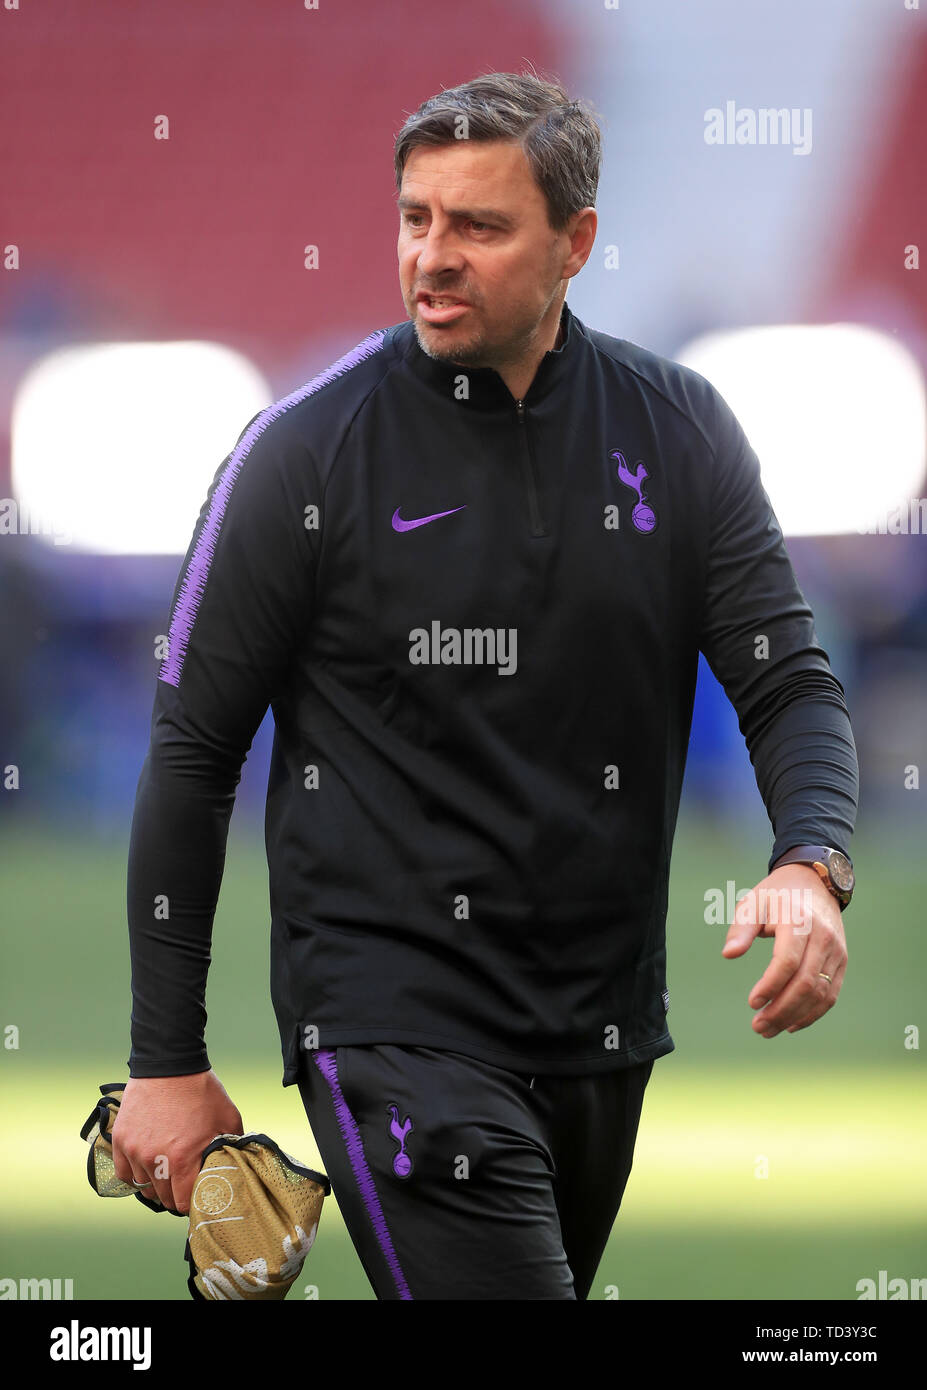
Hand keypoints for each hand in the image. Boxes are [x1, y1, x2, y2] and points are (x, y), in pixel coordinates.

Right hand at [111, 1069, 243, 1214]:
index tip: (197, 1194)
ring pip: (143, 1187)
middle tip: (184, 1182)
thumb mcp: (228, 1119)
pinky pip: (124, 1172)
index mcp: (183, 1158)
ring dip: (156, 1183)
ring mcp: (134, 1150)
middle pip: (163, 1198)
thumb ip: (231, 1149)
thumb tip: (235, 1169)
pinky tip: (148, 1164)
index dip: (193, 1202)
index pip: (183, 1203)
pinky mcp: (120, 1140)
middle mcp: (155, 1159)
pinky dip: (135, 1173)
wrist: (170, 1062)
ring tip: (168, 1169)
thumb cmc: (201, 1090)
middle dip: (176, 1194)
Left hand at [721, 864, 846, 1037]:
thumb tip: (728, 954)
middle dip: (781, 1010)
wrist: (815, 882)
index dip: (770, 986)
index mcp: (798, 921)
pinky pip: (831, 994)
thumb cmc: (777, 895)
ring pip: (820, 994)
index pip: (788, 961)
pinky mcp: (842, 960)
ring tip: (768, 1029)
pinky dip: (813, 1014)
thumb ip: (740, 929)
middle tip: (757, 1026)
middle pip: (805, 983)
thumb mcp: (753, 903)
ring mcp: (836, 951)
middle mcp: (823, 937)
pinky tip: (791, 1024)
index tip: (751, 1002)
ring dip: (795, 1017)